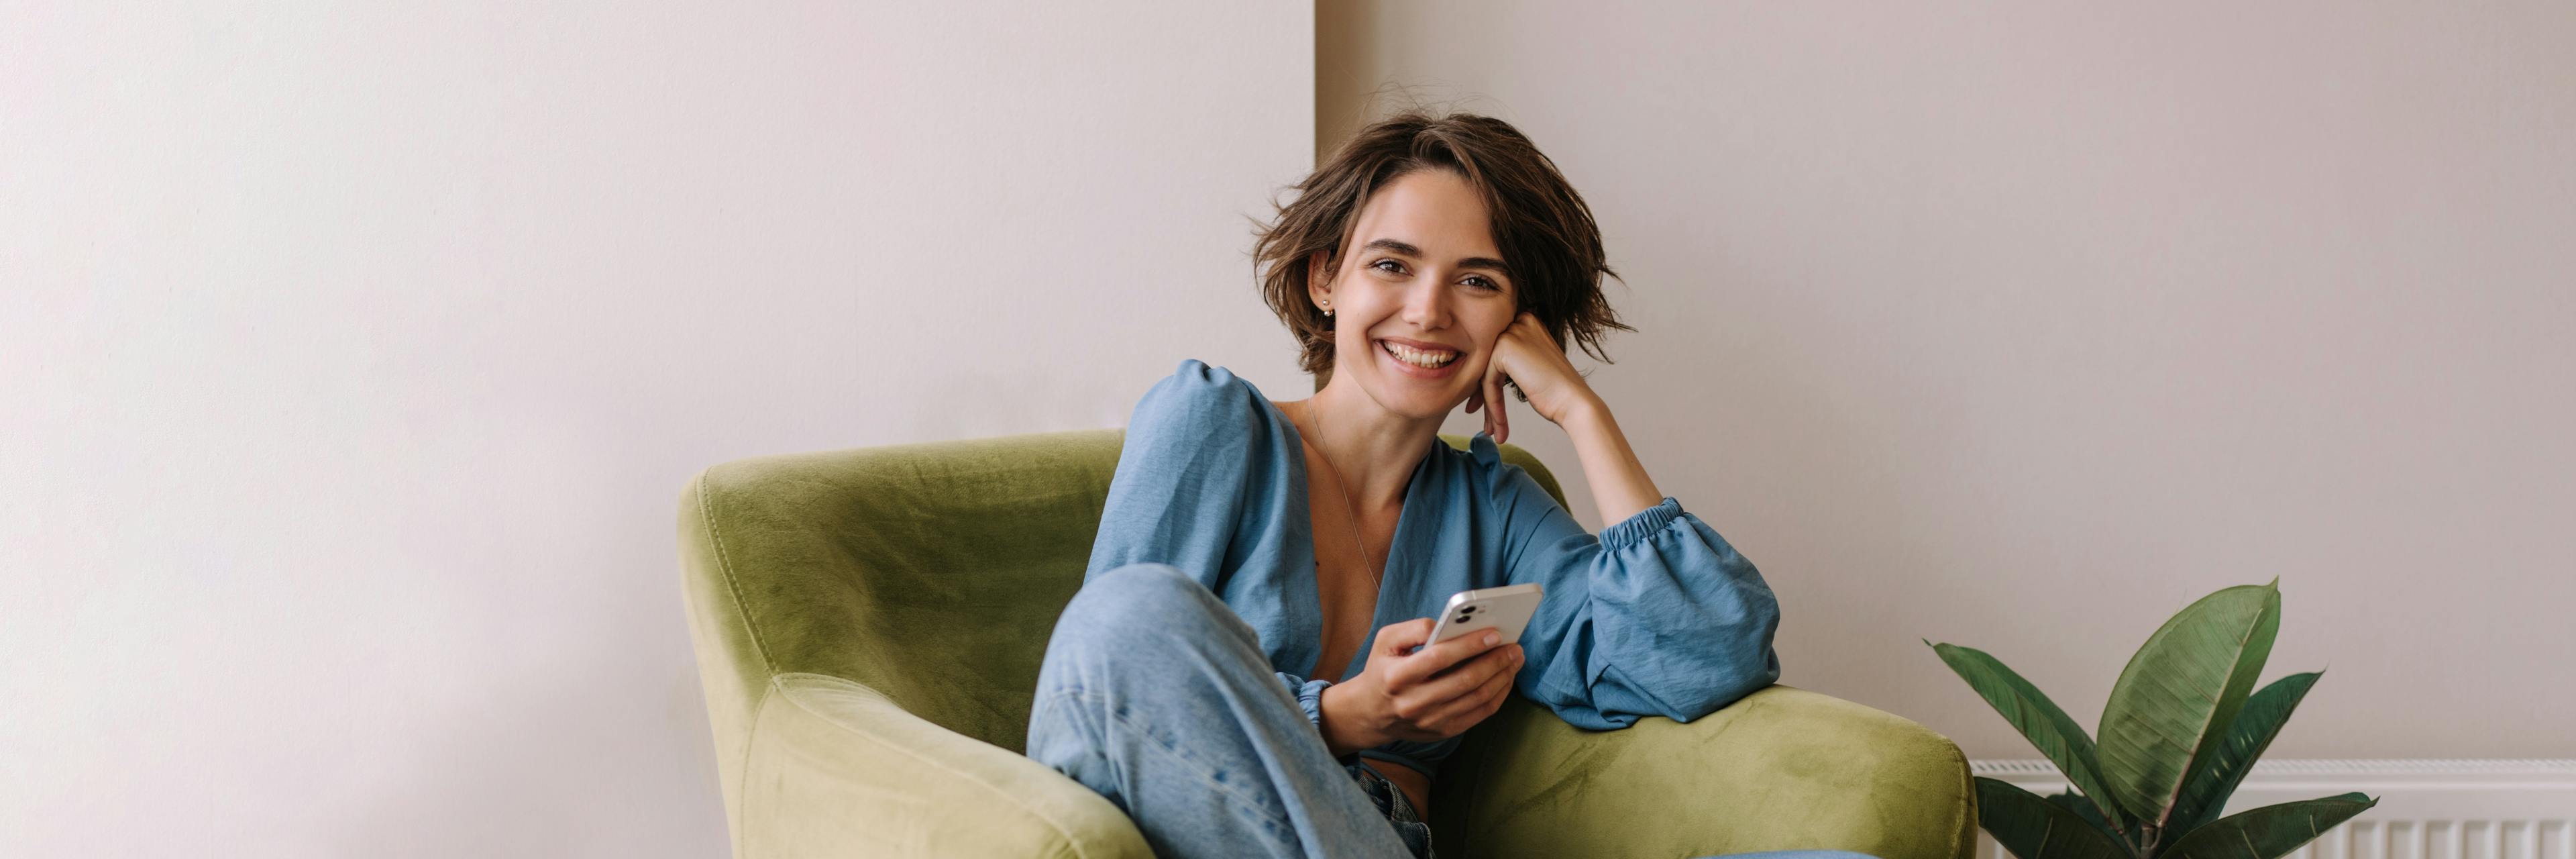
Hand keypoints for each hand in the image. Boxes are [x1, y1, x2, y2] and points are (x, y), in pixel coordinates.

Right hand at [1317, 618, 1524, 755]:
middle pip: (1464, 681)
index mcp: (1396, 676)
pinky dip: (1498, 695)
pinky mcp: (1444, 731)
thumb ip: (1414, 628)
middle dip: (1495, 662)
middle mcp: (1413, 703)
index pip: (1439, 658)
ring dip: (1502, 678)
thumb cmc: (1383, 668)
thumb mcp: (1385, 640)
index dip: (1469, 645)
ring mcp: (1430, 721)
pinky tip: (1505, 678)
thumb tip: (1448, 625)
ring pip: (1477, 699)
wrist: (1371, 713)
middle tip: (1514, 647)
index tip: (1494, 633)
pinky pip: (1479, 714)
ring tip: (1515, 659)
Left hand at [1464, 311, 1597, 444]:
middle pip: (1489, 363)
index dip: (1489, 384)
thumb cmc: (1558, 391)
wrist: (1574, 402)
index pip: (1497, 354)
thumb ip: (1512, 360)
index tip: (1487, 409)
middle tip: (1487, 424)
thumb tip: (1479, 372)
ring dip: (1488, 406)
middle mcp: (1520, 322)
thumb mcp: (1533, 366)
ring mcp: (1512, 333)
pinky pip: (1488, 381)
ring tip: (1492, 431)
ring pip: (1486, 374)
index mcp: (1528, 322)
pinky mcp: (1504, 348)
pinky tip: (1499, 426)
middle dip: (1484, 396)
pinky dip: (1492, 406)